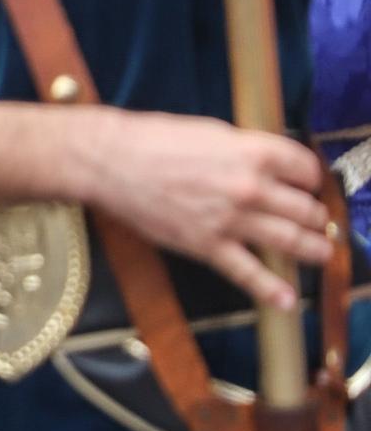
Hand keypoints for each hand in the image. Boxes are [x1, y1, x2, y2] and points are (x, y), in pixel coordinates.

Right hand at [87, 108, 332, 310]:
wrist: (109, 160)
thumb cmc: (153, 139)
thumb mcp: (209, 130)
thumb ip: (244, 149)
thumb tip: (266, 163)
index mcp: (252, 152)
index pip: (305, 168)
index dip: (311, 177)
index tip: (308, 183)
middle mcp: (250, 187)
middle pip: (306, 208)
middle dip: (315, 215)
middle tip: (315, 220)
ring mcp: (231, 220)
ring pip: (291, 241)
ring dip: (313, 250)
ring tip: (320, 254)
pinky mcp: (207, 245)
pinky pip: (249, 273)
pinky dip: (272, 290)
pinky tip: (287, 300)